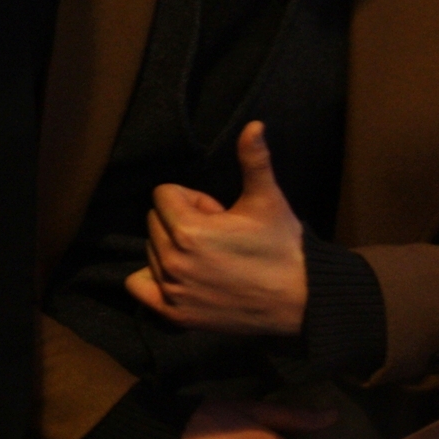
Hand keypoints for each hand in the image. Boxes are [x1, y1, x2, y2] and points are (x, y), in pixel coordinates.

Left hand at [126, 122, 306, 336]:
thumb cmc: (283, 247)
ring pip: (151, 252)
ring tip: (212, 258)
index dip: (194, 200)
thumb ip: (254, 161)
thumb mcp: (267, 200)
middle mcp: (172, 261)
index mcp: (187, 230)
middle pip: (154, 222)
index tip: (220, 214)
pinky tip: (181, 276)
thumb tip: (254, 125)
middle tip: (219, 237)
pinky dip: (151, 279)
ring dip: (172, 249)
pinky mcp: (174, 313)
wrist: (301, 300)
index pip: (164, 195)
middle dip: (181, 222)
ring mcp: (172, 289)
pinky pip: (137, 286)